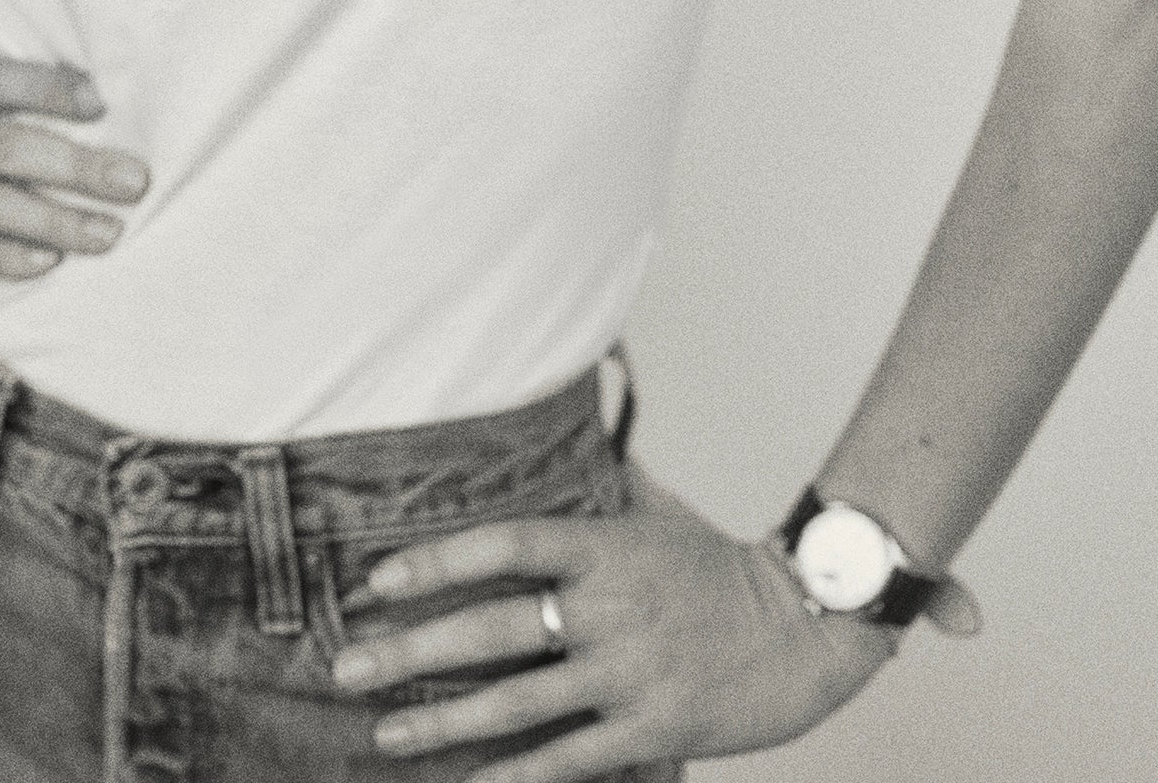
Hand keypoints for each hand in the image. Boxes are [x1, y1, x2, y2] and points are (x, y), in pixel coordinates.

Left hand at [329, 458, 894, 776]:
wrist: (812, 626)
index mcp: (603, 548)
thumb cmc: (725, 567)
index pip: (503, 544)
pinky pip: (571, 758)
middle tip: (346, 666)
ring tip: (385, 731)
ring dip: (444, 720)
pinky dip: (516, 778)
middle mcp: (607, 607)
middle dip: (410, 650)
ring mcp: (629, 672)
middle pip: (491, 628)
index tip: (376, 581)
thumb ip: (612, 479)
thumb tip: (591, 411)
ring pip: (517, 702)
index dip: (435, 561)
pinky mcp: (655, 729)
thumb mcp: (661, 511)